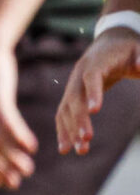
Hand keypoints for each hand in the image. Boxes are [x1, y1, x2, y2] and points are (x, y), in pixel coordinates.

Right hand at [58, 26, 139, 153]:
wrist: (109, 44)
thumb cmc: (128, 50)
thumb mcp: (138, 49)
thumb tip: (139, 66)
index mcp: (95, 62)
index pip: (91, 77)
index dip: (92, 92)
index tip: (95, 111)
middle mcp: (78, 75)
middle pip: (74, 98)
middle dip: (78, 119)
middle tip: (87, 139)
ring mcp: (72, 86)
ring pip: (66, 109)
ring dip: (70, 130)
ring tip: (80, 150)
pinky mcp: (71, 96)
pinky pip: (63, 114)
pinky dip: (63, 130)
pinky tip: (66, 148)